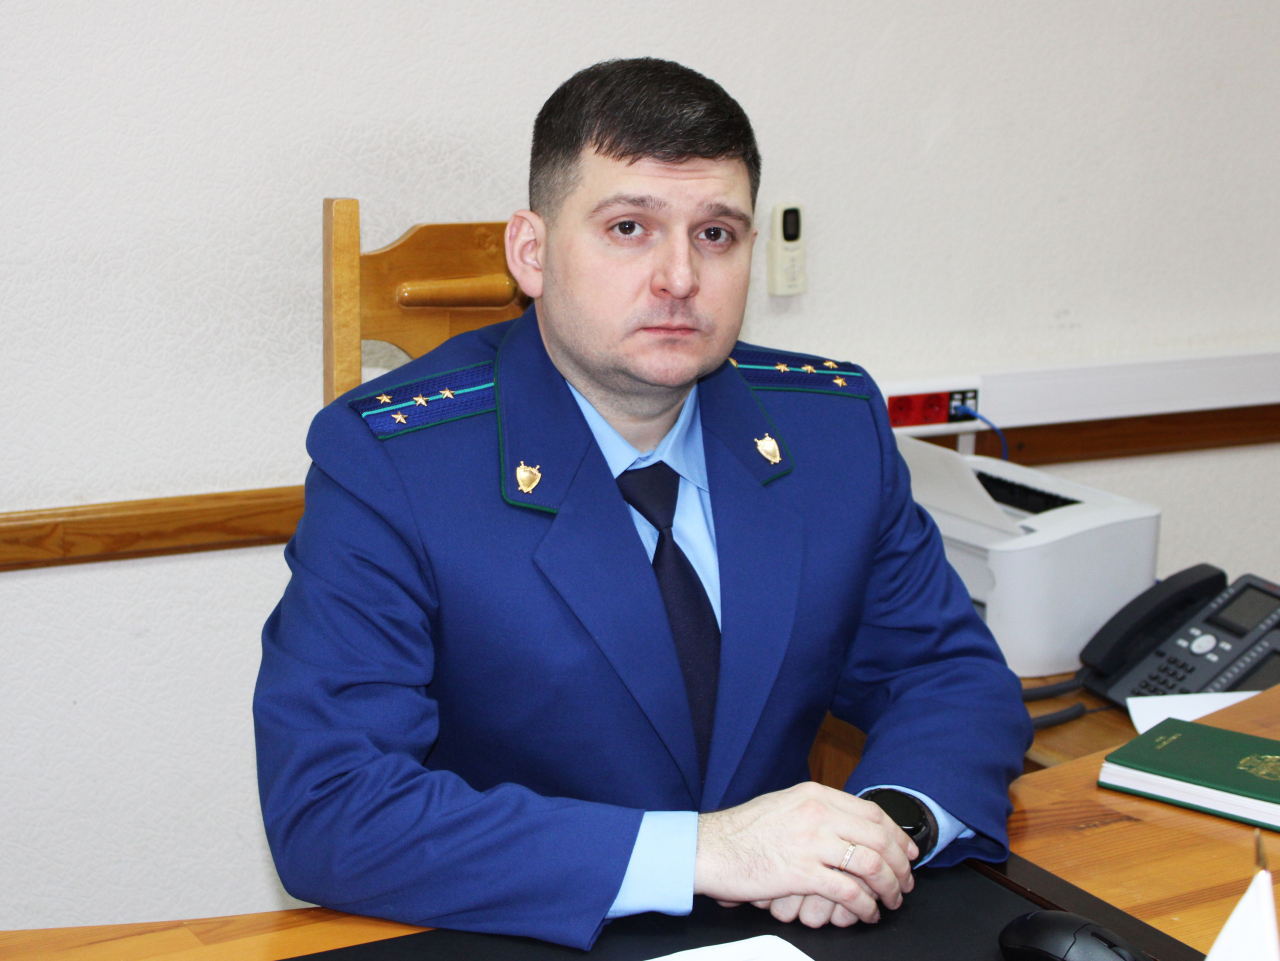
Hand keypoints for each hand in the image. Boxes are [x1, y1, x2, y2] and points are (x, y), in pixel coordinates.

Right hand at [694, 782, 916, 926]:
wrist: (709, 847)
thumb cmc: (742, 831)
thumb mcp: (783, 804)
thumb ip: (816, 809)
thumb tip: (846, 824)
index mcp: (815, 795)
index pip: (872, 812)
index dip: (897, 835)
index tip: (908, 852)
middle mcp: (817, 814)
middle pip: (879, 838)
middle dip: (901, 865)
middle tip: (905, 882)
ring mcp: (810, 842)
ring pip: (871, 865)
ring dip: (889, 887)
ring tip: (890, 901)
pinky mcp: (801, 873)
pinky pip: (848, 891)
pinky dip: (865, 905)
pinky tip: (866, 912)